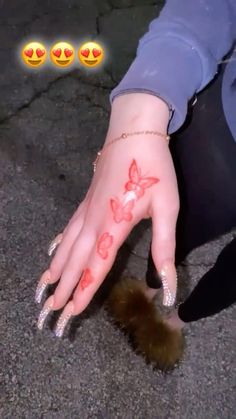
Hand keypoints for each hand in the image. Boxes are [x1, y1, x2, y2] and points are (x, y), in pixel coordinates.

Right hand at [35, 93, 179, 335]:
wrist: (133, 133)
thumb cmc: (154, 170)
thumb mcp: (168, 209)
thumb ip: (164, 249)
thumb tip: (167, 287)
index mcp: (114, 227)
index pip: (96, 267)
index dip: (83, 292)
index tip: (70, 314)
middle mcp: (94, 222)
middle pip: (75, 261)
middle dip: (62, 288)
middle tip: (48, 311)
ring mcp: (86, 210)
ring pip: (66, 246)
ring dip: (55, 269)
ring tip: (43, 287)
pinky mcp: (85, 201)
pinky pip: (68, 229)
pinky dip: (58, 245)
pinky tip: (52, 252)